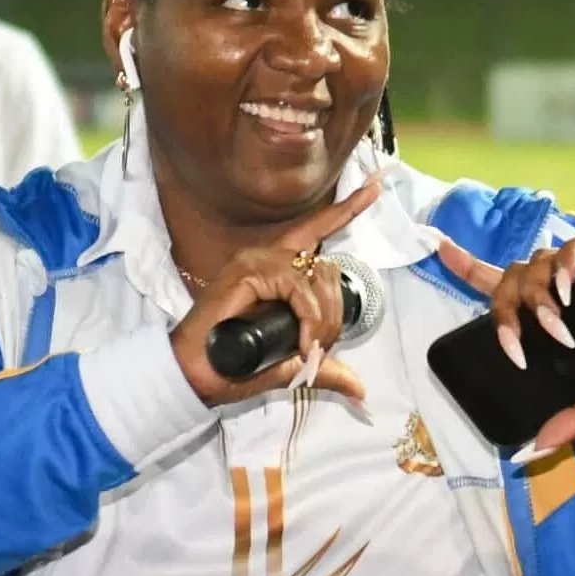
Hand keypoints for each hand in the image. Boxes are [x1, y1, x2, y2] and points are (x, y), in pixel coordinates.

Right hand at [171, 175, 382, 407]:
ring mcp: (255, 260)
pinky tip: (300, 342)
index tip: (374, 187)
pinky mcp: (247, 270)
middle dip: (334, 314)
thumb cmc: (236, 365)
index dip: (346, 210)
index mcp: (276, 269)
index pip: (316, 230)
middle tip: (317, 347)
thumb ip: (324, 367)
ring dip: (321, 320)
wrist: (200, 376)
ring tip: (307, 349)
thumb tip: (358, 388)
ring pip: (316, 278)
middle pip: (327, 268)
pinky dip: (308, 318)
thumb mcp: (291, 366)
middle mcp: (267, 257)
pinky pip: (298, 289)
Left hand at [437, 234, 574, 456]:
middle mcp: (559, 291)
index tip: (434, 243)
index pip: (498, 284)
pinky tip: (567, 290)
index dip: (464, 263)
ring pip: (531, 265)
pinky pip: (571, 250)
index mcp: (552, 320)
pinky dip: (562, 267)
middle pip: (507, 281)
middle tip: (518, 347)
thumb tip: (532, 451)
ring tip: (557, 327)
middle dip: (504, 313)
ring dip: (534, 298)